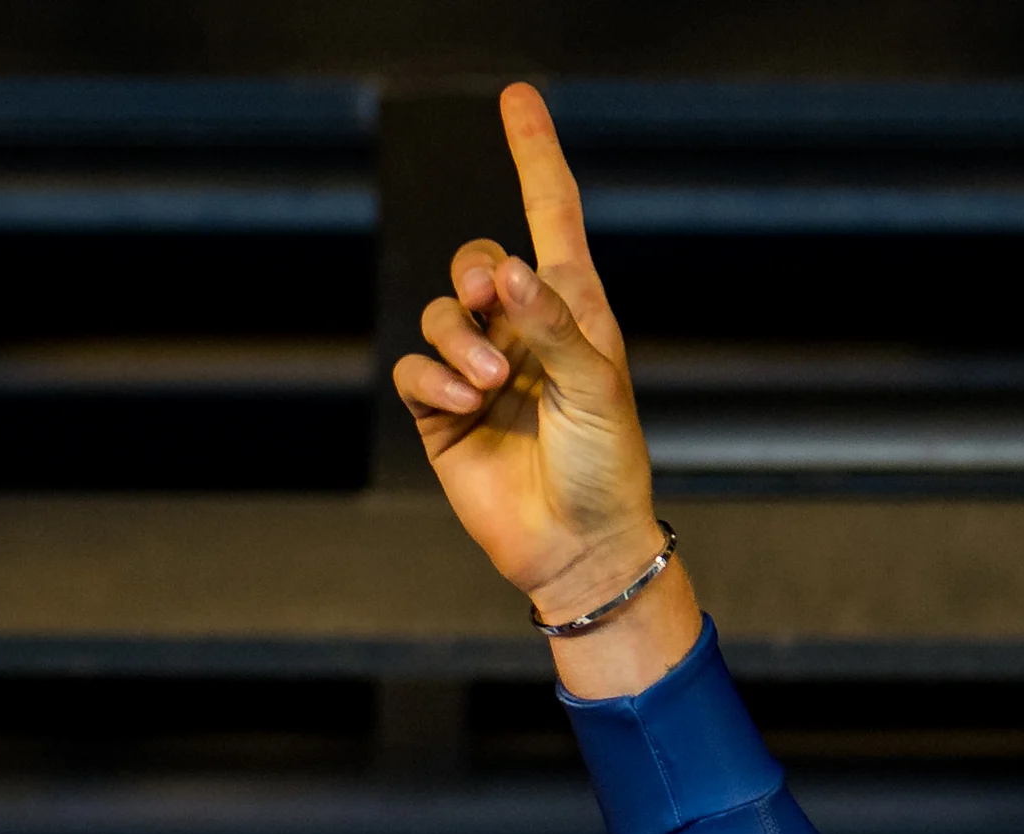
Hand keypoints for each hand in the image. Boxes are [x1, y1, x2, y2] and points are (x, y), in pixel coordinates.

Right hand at [396, 83, 700, 690]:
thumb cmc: (607, 466)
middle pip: (477, 260)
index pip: (551, 216)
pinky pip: (416, 368)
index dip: (534, 154)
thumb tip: (507, 269)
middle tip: (492, 304)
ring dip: (458, 338)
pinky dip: (433, 378)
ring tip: (488, 383)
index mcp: (574, 311)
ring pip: (441, 313)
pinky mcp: (441, 411)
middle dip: (477, 273)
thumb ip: (554, 325)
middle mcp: (524, 331)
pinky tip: (464, 405)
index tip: (518, 95)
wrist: (579, 547)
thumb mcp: (598, 388)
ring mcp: (479, 369)